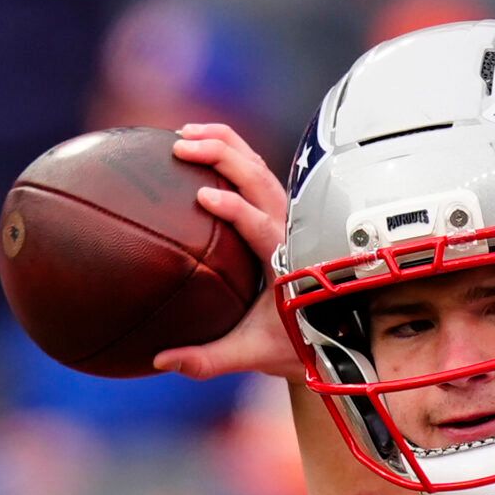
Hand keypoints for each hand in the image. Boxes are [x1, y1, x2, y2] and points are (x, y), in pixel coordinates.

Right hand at [154, 122, 306, 382]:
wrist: (335, 336)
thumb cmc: (296, 344)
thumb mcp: (251, 355)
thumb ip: (206, 360)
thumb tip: (159, 360)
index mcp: (288, 263)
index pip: (262, 226)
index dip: (237, 209)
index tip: (204, 196)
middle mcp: (292, 232)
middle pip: (261, 181)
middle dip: (222, 156)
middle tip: (181, 147)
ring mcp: (288, 218)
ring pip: (260, 169)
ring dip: (225, 145)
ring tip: (184, 134)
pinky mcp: (281, 213)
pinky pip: (258, 173)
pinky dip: (232, 153)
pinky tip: (199, 144)